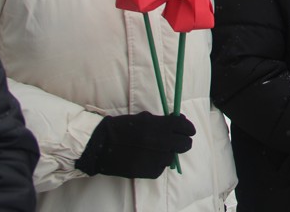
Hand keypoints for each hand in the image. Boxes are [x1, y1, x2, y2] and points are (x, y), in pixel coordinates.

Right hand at [75, 112, 194, 178]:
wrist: (101, 145)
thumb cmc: (122, 128)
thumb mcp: (144, 118)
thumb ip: (163, 121)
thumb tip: (180, 121)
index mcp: (159, 125)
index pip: (185, 126)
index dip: (188, 128)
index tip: (188, 130)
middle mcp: (160, 142)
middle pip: (185, 144)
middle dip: (183, 142)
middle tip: (177, 142)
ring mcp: (156, 158)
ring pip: (172, 157)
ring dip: (167, 153)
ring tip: (155, 150)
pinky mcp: (149, 171)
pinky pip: (160, 168)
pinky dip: (157, 164)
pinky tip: (146, 158)